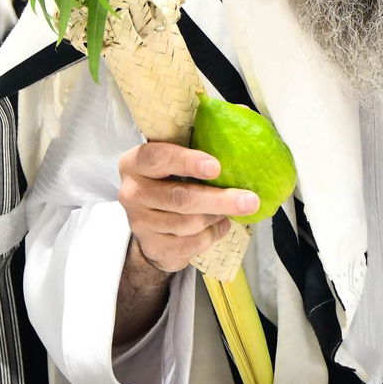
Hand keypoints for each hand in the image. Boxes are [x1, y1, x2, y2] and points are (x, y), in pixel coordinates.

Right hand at [117, 140, 258, 275]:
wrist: (151, 225)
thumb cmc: (169, 182)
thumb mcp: (173, 161)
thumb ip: (193, 149)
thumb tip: (238, 136)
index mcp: (135, 163)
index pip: (157, 158)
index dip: (187, 162)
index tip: (216, 167)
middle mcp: (132, 192)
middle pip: (179, 198)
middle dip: (219, 199)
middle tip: (250, 200)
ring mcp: (140, 223)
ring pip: (188, 223)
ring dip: (216, 216)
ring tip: (232, 209)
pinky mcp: (154, 247)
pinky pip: (191, 243)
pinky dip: (212, 234)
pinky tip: (220, 224)